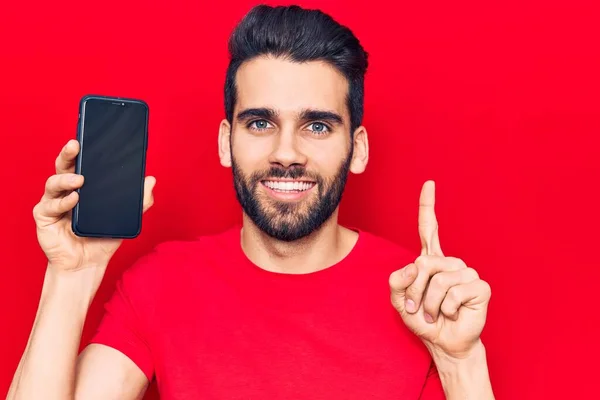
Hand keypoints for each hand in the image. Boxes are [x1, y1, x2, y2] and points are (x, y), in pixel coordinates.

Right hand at [33, 139, 155, 272]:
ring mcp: (53, 203)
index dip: (82, 149)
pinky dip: (62, 203)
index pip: (81, 162)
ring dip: (66, 179)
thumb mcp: (125, 217)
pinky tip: (74, 200)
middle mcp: (65, 190)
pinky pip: (50, 206)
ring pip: (53, 183)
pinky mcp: (44, 218)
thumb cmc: (103, 237)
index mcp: (83, 185)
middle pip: (63, 166)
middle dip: (68, 154)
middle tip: (76, 145)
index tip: (87, 136)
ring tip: (80, 180)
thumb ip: (139, 200)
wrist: (88, 264)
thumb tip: (151, 180)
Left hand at [389, 181, 490, 358]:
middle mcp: (450, 262)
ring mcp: (466, 272)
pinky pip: (455, 292)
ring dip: (430, 303)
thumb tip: (414, 266)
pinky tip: (452, 313)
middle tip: (418, 309)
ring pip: (438, 279)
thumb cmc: (423, 320)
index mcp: (431, 261)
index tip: (429, 184)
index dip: (427, 207)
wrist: (443, 343)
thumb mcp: (400, 302)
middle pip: (423, 263)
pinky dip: (446, 308)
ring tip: (435, 313)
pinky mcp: (480, 286)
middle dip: (414, 291)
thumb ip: (397, 283)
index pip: (428, 229)